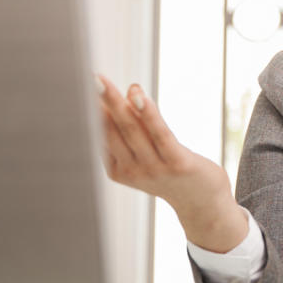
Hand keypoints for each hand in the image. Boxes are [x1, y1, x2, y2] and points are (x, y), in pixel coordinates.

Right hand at [95, 73, 246, 251]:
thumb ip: (135, 130)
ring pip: (131, 129)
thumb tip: (125, 93)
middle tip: (85, 78)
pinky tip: (138, 95)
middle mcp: (132, 171)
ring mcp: (153, 169)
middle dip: (98, 103)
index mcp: (118, 169)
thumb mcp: (146, 154)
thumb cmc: (173, 173)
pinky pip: (159, 134)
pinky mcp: (177, 163)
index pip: (100, 135)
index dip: (90, 110)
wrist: (204, 204)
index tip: (78, 84)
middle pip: (111, 130)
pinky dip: (147, 114)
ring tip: (101, 82)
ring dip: (116, 103)